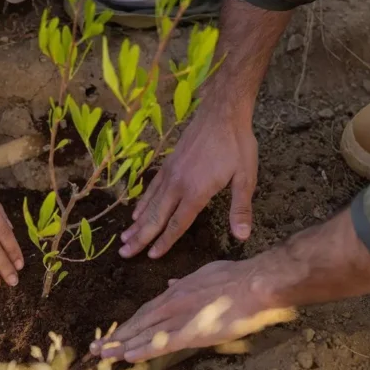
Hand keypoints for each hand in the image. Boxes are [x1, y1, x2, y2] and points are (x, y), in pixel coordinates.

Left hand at [89, 256, 294, 362]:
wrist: (256, 283)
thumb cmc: (237, 278)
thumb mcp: (205, 273)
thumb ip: (186, 281)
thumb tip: (170, 283)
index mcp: (177, 291)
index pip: (146, 311)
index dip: (129, 324)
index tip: (115, 333)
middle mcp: (172, 304)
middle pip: (139, 322)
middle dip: (117, 335)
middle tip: (96, 348)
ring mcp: (180, 317)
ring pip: (144, 334)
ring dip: (122, 345)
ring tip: (103, 355)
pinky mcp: (192, 331)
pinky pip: (162, 343)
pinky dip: (144, 349)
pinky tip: (128, 356)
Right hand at [120, 108, 257, 258]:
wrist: (221, 112)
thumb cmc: (237, 145)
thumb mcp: (245, 178)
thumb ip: (240, 209)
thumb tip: (242, 236)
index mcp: (196, 192)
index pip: (177, 224)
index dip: (164, 242)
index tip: (151, 256)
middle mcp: (178, 185)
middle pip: (156, 217)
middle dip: (140, 238)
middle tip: (124, 253)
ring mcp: (170, 173)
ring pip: (149, 204)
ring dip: (136, 223)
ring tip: (123, 238)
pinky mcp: (168, 163)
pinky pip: (151, 188)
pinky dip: (141, 202)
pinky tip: (135, 212)